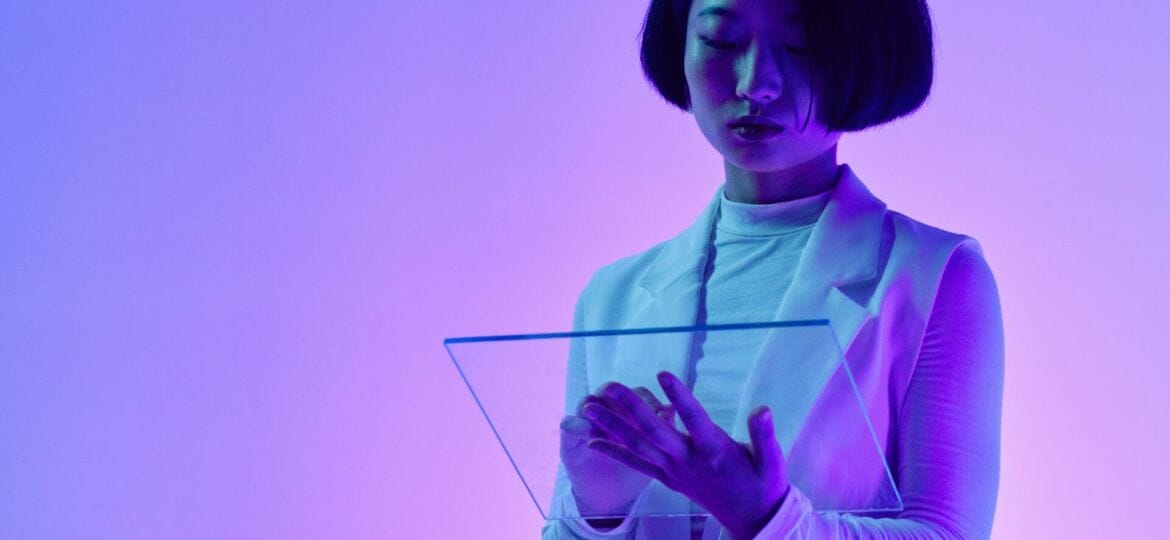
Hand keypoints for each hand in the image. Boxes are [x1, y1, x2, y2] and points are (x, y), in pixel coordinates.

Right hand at [560, 384, 675, 518]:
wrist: (611, 496)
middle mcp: (605, 410)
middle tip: (640, 420)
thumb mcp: (653, 450)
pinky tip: (590, 439)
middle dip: (625, 402)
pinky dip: (578, 426)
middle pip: (611, 391)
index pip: (638, 393)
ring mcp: (584, 422)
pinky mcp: (568, 439)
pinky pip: (568, 424)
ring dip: (602, 413)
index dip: (650, 402)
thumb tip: (673, 409)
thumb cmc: (635, 467)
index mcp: (627, 410)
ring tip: (615, 432)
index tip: (665, 417)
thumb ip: (662, 430)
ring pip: (588, 402)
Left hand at [581, 371, 789, 539]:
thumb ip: (764, 435)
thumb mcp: (772, 461)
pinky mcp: (668, 479)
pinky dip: (615, 453)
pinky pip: (637, 465)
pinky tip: (593, 443)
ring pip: (639, 446)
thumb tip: (762, 409)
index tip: (663, 373)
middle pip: (654, 431)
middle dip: (629, 407)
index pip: (694, 419)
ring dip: (612, 427)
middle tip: (608, 386)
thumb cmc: (763, 484)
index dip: (680, 397)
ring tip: (589, 408)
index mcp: (715, 451)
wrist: (753, 520)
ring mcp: (675, 471)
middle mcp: (689, 460)